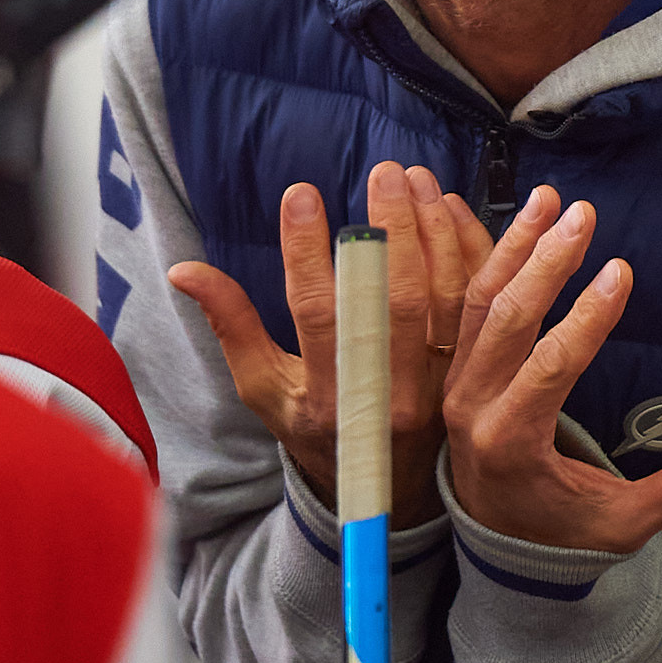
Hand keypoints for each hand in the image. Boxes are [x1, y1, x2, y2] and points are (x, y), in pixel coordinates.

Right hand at [169, 162, 478, 526]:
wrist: (388, 491)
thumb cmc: (315, 429)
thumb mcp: (264, 389)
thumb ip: (231, 325)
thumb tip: (183, 270)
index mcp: (330, 397)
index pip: (319, 313)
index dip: (308, 252)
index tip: (300, 194)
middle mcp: (390, 392)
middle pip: (397, 298)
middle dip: (392, 227)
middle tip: (382, 171)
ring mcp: (440, 382)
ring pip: (446, 294)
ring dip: (436, 228)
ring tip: (416, 177)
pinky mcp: (473, 369)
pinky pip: (478, 301)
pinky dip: (472, 249)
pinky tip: (453, 206)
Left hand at [443, 191, 661, 553]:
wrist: (490, 541)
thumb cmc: (559, 531)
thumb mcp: (619, 524)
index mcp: (511, 442)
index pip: (550, 368)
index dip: (587, 318)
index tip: (621, 271)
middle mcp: (473, 405)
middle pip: (506, 320)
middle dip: (546, 262)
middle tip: (582, 214)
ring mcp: (456, 381)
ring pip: (479, 300)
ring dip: (513, 245)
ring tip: (547, 197)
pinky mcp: (454, 365)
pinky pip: (463, 302)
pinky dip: (482, 256)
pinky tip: (505, 214)